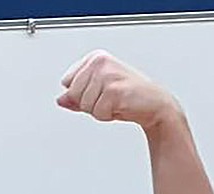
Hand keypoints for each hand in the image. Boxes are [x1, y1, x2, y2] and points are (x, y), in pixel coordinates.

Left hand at [57, 52, 179, 129]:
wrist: (153, 105)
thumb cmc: (128, 97)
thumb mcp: (97, 95)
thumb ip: (76, 97)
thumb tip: (60, 99)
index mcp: (94, 58)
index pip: (67, 82)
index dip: (81, 95)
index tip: (99, 93)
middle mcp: (99, 62)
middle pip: (74, 94)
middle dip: (89, 105)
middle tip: (108, 100)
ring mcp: (107, 74)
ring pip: (85, 105)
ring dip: (100, 111)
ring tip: (115, 103)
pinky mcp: (114, 89)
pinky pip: (97, 113)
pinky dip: (107, 116)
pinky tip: (120, 107)